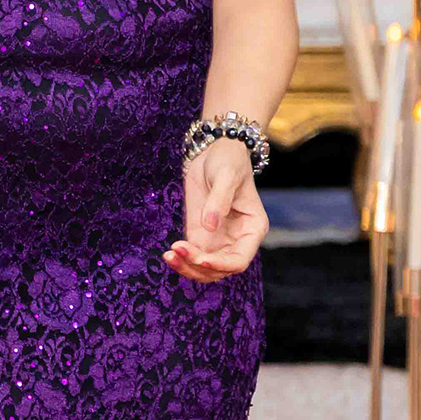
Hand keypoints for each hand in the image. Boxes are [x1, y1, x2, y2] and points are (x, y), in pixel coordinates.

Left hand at [166, 141, 264, 281]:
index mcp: (253, 229)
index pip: (239, 260)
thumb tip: (209, 225)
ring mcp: (218, 240)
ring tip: (168, 255)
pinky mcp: (200, 235)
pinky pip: (191, 256)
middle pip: (220, 269)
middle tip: (177, 251)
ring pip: (204, 268)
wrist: (213, 150)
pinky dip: (180, 260)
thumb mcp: (226, 175)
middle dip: (198, 267)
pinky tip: (167, 254)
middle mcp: (237, 240)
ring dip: (186, 268)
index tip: (201, 259)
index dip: (221, 264)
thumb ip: (219, 200)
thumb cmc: (228, 160)